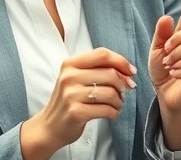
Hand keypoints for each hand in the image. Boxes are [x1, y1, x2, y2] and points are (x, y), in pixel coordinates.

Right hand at [20, 47, 136, 158]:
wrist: (49, 126)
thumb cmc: (68, 101)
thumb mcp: (76, 79)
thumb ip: (98, 70)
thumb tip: (128, 72)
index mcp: (70, 64)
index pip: (102, 54)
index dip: (121, 61)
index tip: (131, 71)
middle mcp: (69, 77)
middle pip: (110, 73)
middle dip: (122, 85)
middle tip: (122, 93)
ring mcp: (71, 94)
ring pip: (111, 92)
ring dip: (119, 101)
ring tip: (115, 105)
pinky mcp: (76, 112)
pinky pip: (107, 109)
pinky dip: (114, 113)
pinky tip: (110, 113)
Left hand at [149, 0, 180, 111]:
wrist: (166, 92)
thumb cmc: (167, 65)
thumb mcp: (160, 46)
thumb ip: (163, 31)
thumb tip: (166, 17)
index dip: (179, 35)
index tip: (166, 45)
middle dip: (176, 50)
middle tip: (166, 59)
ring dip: (177, 62)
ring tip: (169, 66)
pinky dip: (180, 73)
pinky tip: (174, 74)